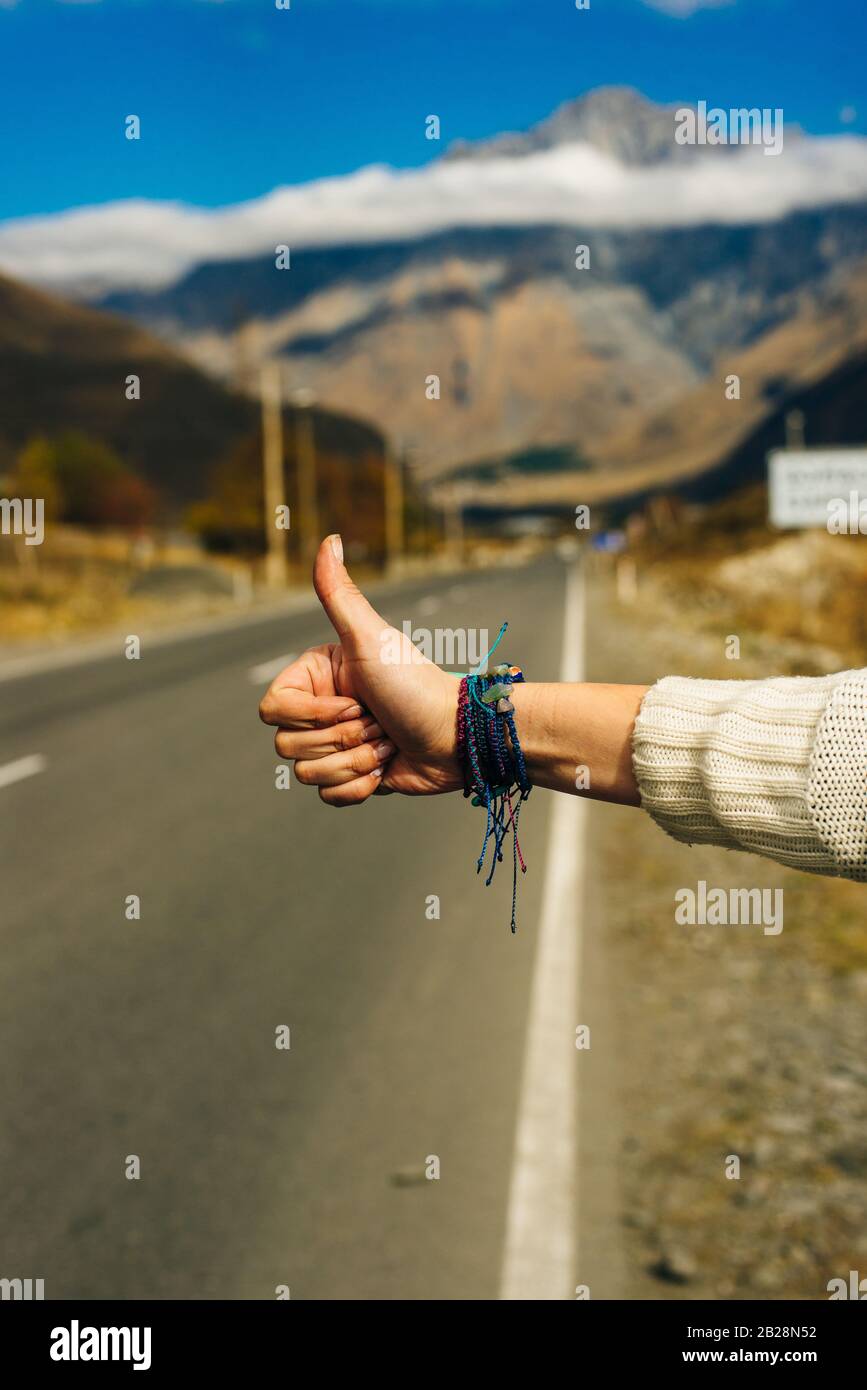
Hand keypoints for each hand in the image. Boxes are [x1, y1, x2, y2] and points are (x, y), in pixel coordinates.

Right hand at [258, 535, 463, 805]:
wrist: (457, 735)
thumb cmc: (415, 683)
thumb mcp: (371, 638)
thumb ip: (339, 593)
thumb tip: (329, 538)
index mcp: (314, 678)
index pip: (271, 710)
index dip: (310, 715)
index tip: (352, 703)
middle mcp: (320, 709)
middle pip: (287, 745)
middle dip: (341, 740)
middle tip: (376, 721)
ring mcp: (334, 745)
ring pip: (307, 773)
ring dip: (356, 762)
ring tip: (386, 743)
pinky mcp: (351, 777)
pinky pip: (328, 795)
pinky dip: (360, 787)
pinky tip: (386, 768)